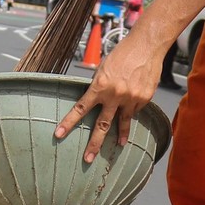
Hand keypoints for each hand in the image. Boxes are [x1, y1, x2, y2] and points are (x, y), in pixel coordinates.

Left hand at [54, 31, 162, 161]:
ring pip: (122, 123)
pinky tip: (134, 100)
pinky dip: (132, 108)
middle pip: (101, 125)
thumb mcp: (103, 68)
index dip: (68, 122)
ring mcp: (130, 98)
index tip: (58, 134)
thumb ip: (99, 86)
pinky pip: (135, 109)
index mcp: (100, 86)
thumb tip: (95, 99)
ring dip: (120, 136)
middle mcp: (114, 95)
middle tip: (87, 159)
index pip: (80, 108)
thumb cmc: (122, 53)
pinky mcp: (144, 98)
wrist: (146, 46)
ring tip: (117, 147)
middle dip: (94, 144)